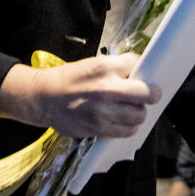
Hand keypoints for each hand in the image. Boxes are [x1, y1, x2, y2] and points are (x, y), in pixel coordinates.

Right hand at [27, 53, 160, 138]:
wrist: (45, 98)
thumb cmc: (70, 79)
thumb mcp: (93, 64)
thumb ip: (117, 67)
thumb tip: (140, 73)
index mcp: (105, 67)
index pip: (138, 64)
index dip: (140, 70)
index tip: (139, 75)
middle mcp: (107, 89)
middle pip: (148, 93)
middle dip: (150, 94)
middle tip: (144, 94)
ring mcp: (104, 111)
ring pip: (140, 115)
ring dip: (138, 112)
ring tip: (128, 108)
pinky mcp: (99, 129)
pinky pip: (127, 131)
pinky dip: (128, 126)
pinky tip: (119, 119)